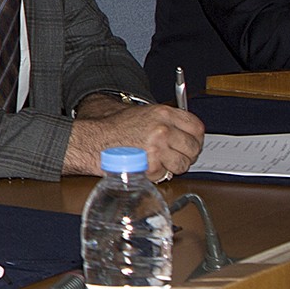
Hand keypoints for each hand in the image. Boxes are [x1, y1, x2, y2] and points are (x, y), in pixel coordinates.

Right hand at [66, 97, 204, 179]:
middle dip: (187, 155)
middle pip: (193, 148)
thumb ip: (167, 121)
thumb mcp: (143, 114)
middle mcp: (163, 130)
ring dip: (174, 167)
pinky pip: (165, 175)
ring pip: (183, 164)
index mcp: (163, 114)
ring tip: (161, 162)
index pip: (196, 127)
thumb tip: (185, 132)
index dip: (196, 138)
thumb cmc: (113, 128)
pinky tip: (147, 166)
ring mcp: (157, 149)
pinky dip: (158, 174)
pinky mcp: (150, 166)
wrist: (93, 140)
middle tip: (177, 155)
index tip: (192, 143)